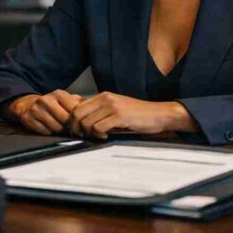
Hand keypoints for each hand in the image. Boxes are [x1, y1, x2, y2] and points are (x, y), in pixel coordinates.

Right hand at [7, 90, 83, 135]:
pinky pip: (45, 132)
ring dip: (59, 130)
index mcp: (59, 94)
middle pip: (65, 120)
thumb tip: (95, 108)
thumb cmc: (52, 105)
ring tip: (59, 126)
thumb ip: (80, 103)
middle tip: (71, 128)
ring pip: (56, 127)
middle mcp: (47, 99)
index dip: (79, 119)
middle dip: (70, 126)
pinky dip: (49, 132)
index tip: (81, 124)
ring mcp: (37, 109)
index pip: (74, 109)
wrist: (28, 106)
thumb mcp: (66, 100)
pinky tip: (49, 127)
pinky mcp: (29, 119)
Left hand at [68, 92, 189, 138]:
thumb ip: (99, 110)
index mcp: (103, 96)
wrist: (159, 114)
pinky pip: (99, 127)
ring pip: (87, 122)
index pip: (76, 106)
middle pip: (77, 114)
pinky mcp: (120, 116)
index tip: (78, 131)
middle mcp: (106, 98)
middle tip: (84, 136)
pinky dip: (99, 135)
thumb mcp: (115, 108)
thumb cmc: (137, 115)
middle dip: (77, 129)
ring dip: (89, 133)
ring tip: (99, 136)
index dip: (73, 121)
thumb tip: (79, 115)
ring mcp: (113, 106)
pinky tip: (107, 136)